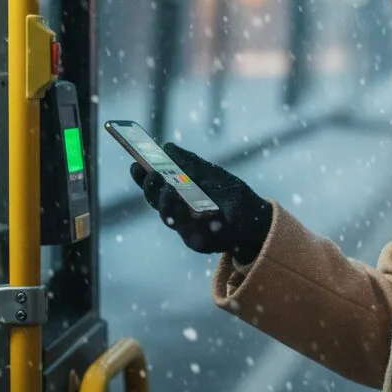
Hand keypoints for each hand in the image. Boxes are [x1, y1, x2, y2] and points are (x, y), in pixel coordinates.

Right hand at [130, 142, 272, 263]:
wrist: (256, 220)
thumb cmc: (231, 195)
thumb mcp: (213, 174)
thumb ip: (191, 164)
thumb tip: (167, 147)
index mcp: (178, 195)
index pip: (155, 186)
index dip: (142, 177)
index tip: (135, 164)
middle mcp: (179, 213)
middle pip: (157, 203)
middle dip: (152, 189)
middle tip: (153, 174)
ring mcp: (188, 229)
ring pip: (171, 219)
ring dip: (169, 204)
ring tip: (171, 190)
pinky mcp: (202, 243)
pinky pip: (195, 236)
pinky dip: (199, 224)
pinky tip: (206, 215)